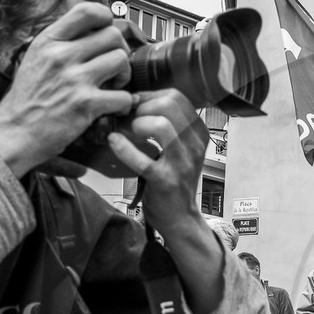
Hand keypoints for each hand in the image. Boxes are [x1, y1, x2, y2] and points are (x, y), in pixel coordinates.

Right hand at [0, 2, 133, 175]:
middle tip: (113, 66)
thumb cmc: (25, 100)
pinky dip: (124, 103)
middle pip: (112, 35)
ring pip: (121, 60)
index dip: (106, 18)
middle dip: (119, 50)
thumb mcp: (35, 59)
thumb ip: (60, 44)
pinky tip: (114, 107)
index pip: (87, 11)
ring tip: (114, 85)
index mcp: (48, 41)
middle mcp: (61, 55)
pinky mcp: (85, 104)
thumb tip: (89, 33)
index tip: (107, 31)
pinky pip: (122, 95)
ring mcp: (74, 79)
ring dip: (124, 74)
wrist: (14, 133)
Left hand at [111, 90, 213, 247]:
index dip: (149, 96)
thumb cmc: (172, 180)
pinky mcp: (166, 181)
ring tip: (127, 133)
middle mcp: (195, 145)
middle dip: (141, 107)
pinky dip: (123, 147)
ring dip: (136, 124)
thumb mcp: (178, 148)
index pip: (175, 96)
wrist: (179, 217)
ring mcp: (182, 164)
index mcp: (199, 132)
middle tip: (129, 121)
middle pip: (168, 104)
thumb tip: (134, 100)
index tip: (135, 107)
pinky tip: (114, 142)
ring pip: (160, 125)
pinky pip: (142, 159)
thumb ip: (165, 124)